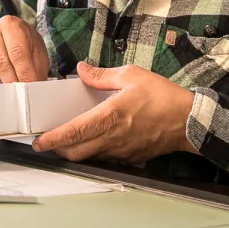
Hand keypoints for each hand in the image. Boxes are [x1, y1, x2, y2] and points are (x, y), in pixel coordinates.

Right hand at [0, 16, 48, 83]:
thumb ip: (35, 68)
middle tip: (18, 92)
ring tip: (2, 81)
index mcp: (10, 25)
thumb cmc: (22, 47)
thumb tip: (33, 86)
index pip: (18, 53)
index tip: (29, 88)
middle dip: (10, 81)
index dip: (24, 74)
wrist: (4, 40)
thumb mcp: (35, 53)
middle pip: (0, 62)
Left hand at [32, 62, 196, 162]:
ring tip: (70, 135)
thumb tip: (81, 69)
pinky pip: (106, 156)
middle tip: (48, 138)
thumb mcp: (132, 75)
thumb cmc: (163, 96)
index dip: (53, 139)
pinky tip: (96, 135)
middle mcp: (113, 138)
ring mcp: (122, 151)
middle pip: (76, 151)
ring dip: (76, 148)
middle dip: (58, 147)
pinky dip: (95, 149)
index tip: (38, 141)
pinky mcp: (130, 157)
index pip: (74, 132)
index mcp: (110, 117)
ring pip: (90, 156)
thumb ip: (101, 75)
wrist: (190, 121)